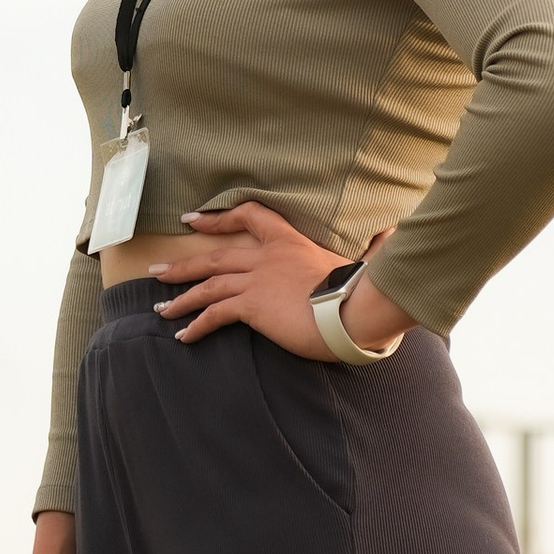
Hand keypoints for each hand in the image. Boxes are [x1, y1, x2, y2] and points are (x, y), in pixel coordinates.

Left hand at [149, 201, 412, 359]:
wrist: (354, 310)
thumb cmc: (362, 289)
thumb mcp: (366, 262)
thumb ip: (374, 246)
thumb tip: (396, 231)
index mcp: (289, 241)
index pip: (249, 217)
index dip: (218, 218)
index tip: (194, 219)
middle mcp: (266, 257)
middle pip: (215, 256)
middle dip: (183, 265)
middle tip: (158, 272)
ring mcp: (256, 280)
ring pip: (208, 285)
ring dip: (181, 297)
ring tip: (160, 308)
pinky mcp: (252, 306)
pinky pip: (215, 313)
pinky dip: (196, 325)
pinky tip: (183, 336)